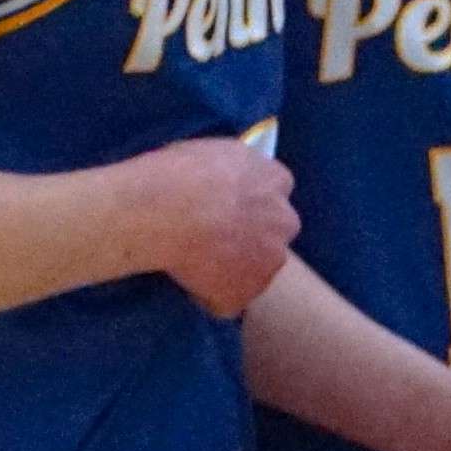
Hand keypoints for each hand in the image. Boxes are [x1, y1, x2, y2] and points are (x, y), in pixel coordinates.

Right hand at [125, 132, 300, 318]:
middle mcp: (284, 221)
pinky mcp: (244, 294)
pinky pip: (228, 300)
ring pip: (256, 269)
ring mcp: (269, 261)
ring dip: (234, 269)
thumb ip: (234, 168)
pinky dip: (211, 297)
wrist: (166, 210)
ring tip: (195, 263)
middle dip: (253, 236)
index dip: (250, 201)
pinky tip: (188, 284)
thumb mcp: (215, 150)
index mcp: (276, 180)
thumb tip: (227, 178)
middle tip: (215, 237)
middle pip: (275, 231)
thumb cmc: (180, 172)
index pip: (276, 191)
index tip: (228, 206)